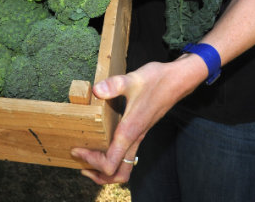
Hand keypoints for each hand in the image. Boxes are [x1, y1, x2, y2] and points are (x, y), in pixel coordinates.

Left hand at [71, 59, 199, 184]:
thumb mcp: (133, 79)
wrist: (178, 81)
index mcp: (130, 130)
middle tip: (81, 164)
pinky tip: (102, 145)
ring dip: (106, 170)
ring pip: (123, 166)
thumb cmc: (157, 80)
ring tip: (88, 162)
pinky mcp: (139, 131)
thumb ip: (114, 85)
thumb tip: (97, 90)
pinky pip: (125, 154)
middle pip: (119, 174)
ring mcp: (138, 136)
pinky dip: (112, 158)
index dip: (91, 160)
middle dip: (99, 175)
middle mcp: (135, 138)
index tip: (77, 149)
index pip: (110, 162)